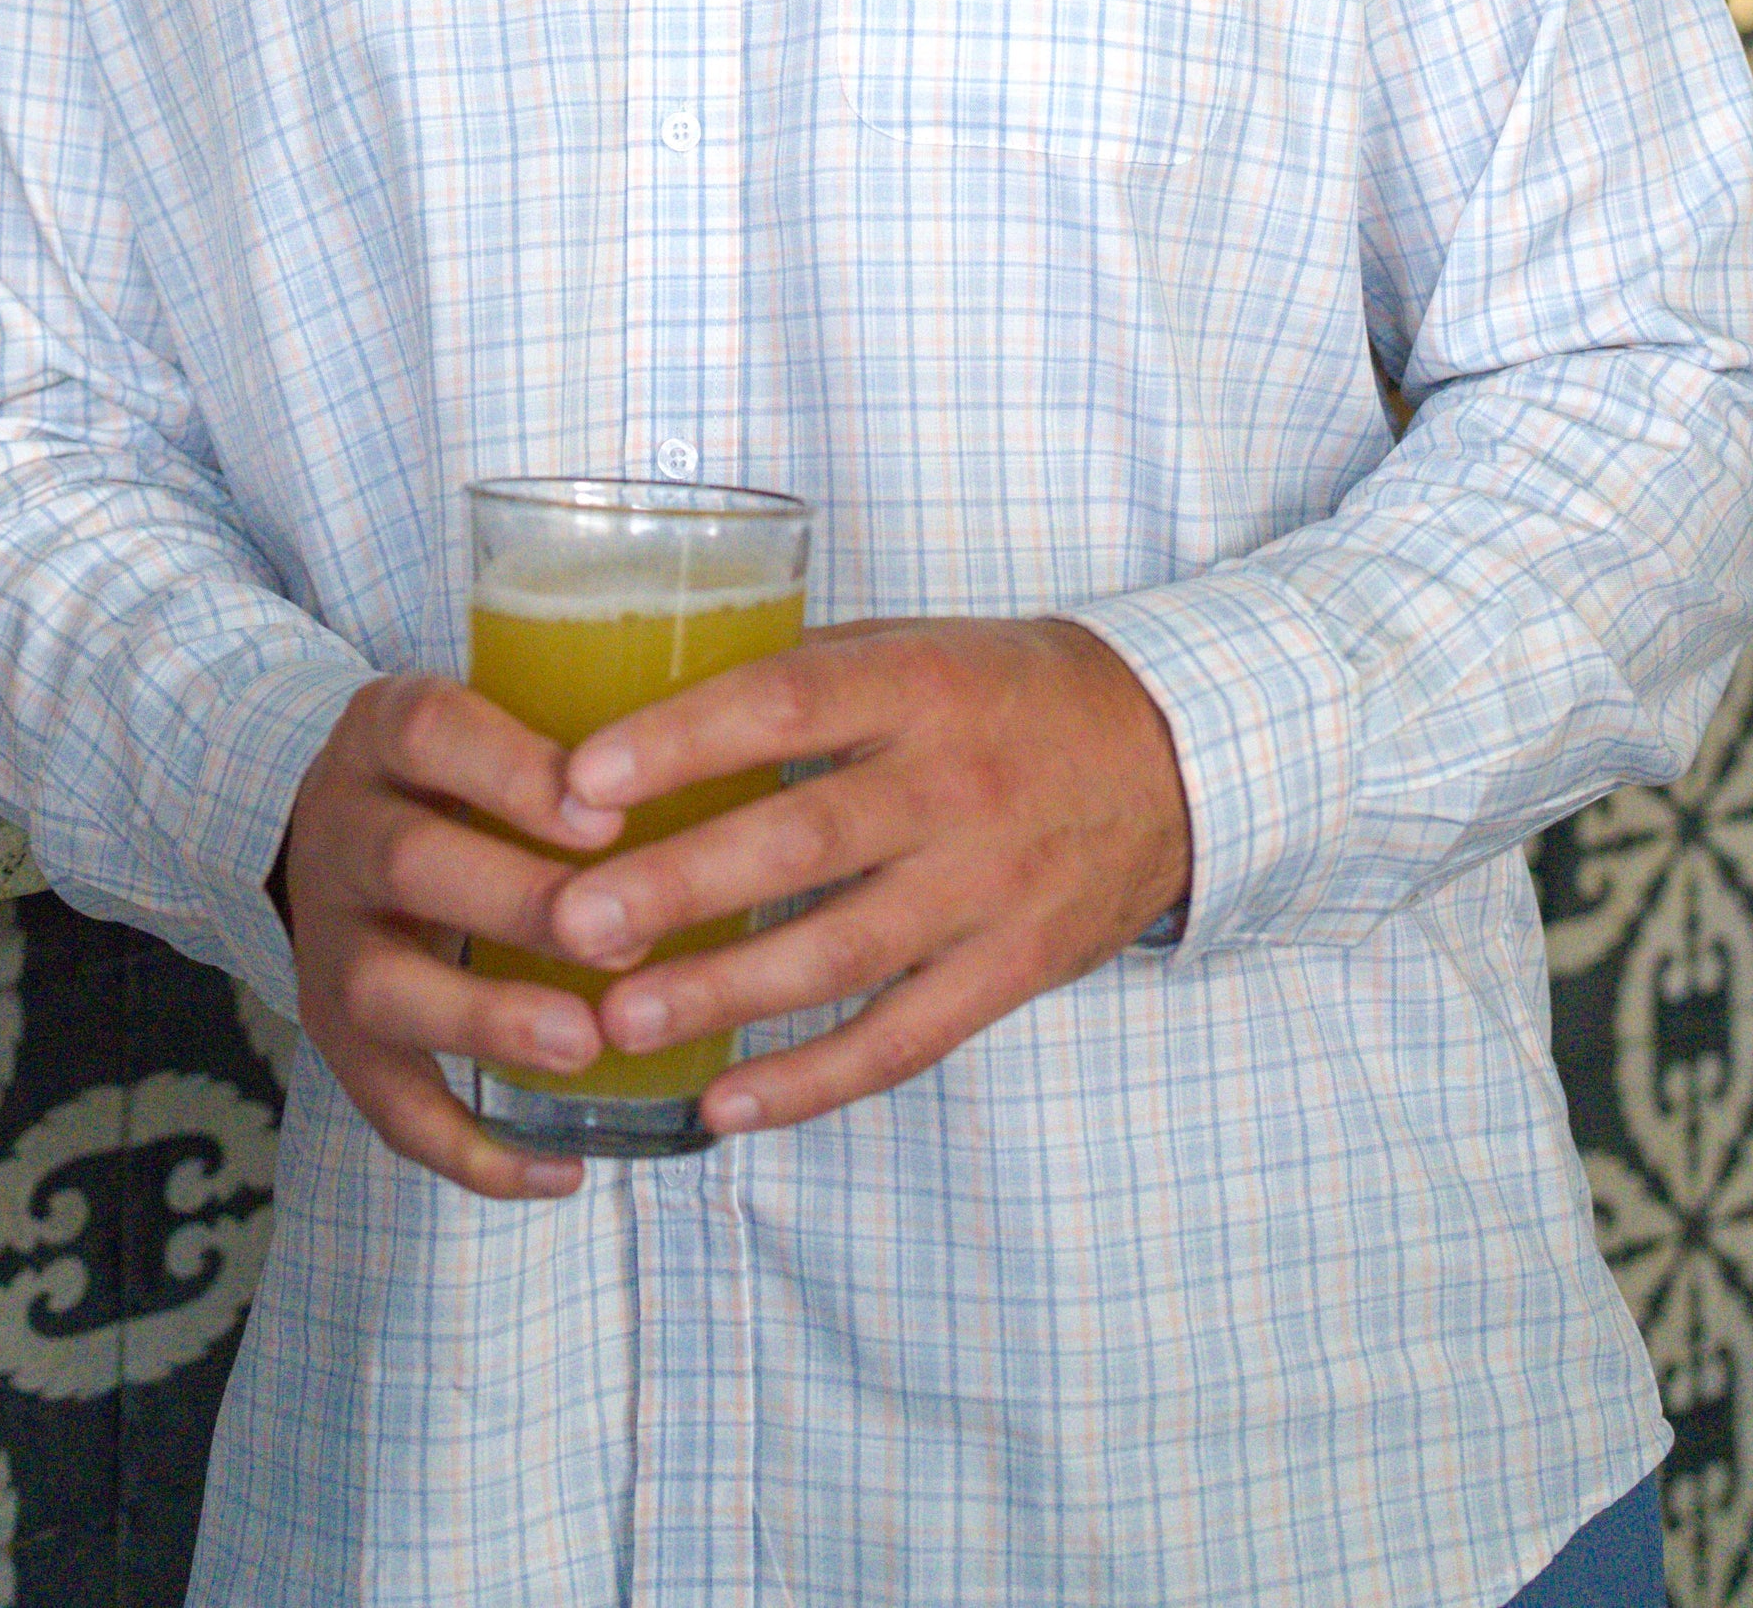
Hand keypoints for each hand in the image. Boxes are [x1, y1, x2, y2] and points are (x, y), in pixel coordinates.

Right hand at [275, 671, 633, 1202]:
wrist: (325, 826)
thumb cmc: (454, 773)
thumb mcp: (486, 717)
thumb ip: (579, 741)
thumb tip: (732, 766)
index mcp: (384, 736)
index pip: (430, 734)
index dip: (512, 774)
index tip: (607, 817)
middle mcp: (341, 834)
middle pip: (407, 863)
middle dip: (515, 904)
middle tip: (617, 944)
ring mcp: (326, 944)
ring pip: (382, 989)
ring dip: (486, 1022)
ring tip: (583, 1046)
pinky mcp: (336, 1039)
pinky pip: (389, 1107)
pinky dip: (473, 1151)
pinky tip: (564, 1172)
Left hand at [543, 616, 1190, 1135]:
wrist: (1180, 755)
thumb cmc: (1012, 693)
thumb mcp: (921, 646)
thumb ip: (806, 675)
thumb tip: (649, 705)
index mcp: (921, 684)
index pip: (787, 702)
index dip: (682, 740)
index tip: (583, 779)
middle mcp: (955, 786)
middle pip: (801, 842)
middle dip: (679, 888)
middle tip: (572, 922)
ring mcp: (989, 887)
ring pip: (840, 955)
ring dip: (722, 992)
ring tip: (618, 1021)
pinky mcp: (1012, 971)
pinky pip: (901, 1040)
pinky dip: (811, 1081)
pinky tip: (725, 1106)